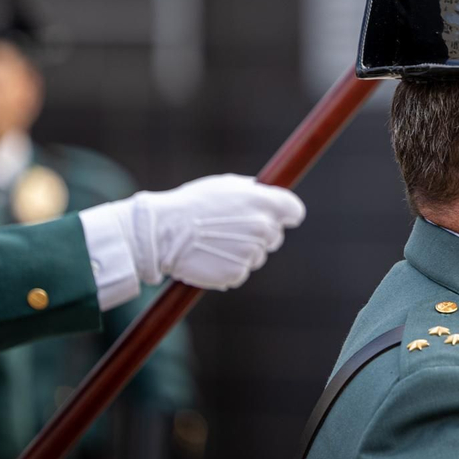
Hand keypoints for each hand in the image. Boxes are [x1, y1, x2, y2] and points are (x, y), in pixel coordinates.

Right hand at [88, 174, 305, 289]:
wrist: (163, 231)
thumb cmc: (192, 204)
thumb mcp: (225, 185)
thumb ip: (253, 191)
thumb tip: (268, 193)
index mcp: (266, 202)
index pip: (294, 212)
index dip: (285, 215)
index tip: (275, 217)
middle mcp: (264, 228)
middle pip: (275, 237)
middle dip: (260, 235)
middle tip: (232, 231)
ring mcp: (251, 252)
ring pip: (257, 256)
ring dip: (242, 252)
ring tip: (215, 243)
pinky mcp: (237, 273)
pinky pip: (240, 272)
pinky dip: (228, 268)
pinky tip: (210, 257)